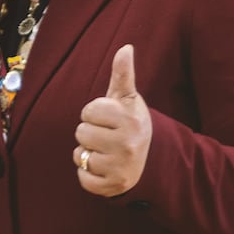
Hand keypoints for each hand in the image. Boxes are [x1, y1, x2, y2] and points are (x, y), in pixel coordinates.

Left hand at [73, 44, 151, 197]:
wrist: (154, 160)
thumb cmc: (132, 123)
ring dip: (87, 154)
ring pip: (79, 155)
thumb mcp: (129, 99)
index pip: (88, 111)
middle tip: (108, 136)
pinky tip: (103, 168)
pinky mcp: (113, 187)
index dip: (94, 113)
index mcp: (129, 120)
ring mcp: (120, 167)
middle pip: (81, 132)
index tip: (108, 119)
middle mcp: (126, 144)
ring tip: (106, 152)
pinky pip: (83, 178)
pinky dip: (88, 174)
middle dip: (90, 133)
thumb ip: (123, 74)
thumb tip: (125, 47)